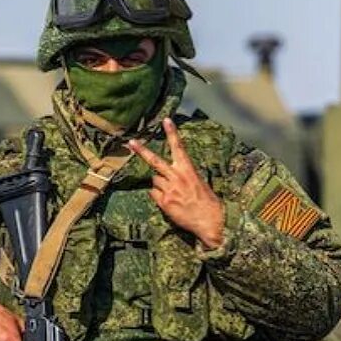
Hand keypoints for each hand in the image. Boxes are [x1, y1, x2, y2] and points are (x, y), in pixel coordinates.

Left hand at [127, 118, 224, 248]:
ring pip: (154, 180)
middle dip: (142, 151)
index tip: (166, 120)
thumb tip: (172, 174)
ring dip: (160, 184)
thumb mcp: (199, 182)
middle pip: (155, 161)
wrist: (210, 220)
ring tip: (172, 193)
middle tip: (131, 142)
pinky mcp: (164, 202)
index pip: (178, 147)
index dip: (172, 133)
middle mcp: (177, 177)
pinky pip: (153, 194)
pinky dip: (158, 196)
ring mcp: (169, 189)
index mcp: (188, 169)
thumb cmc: (207, 202)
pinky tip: (169, 201)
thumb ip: (184, 175)